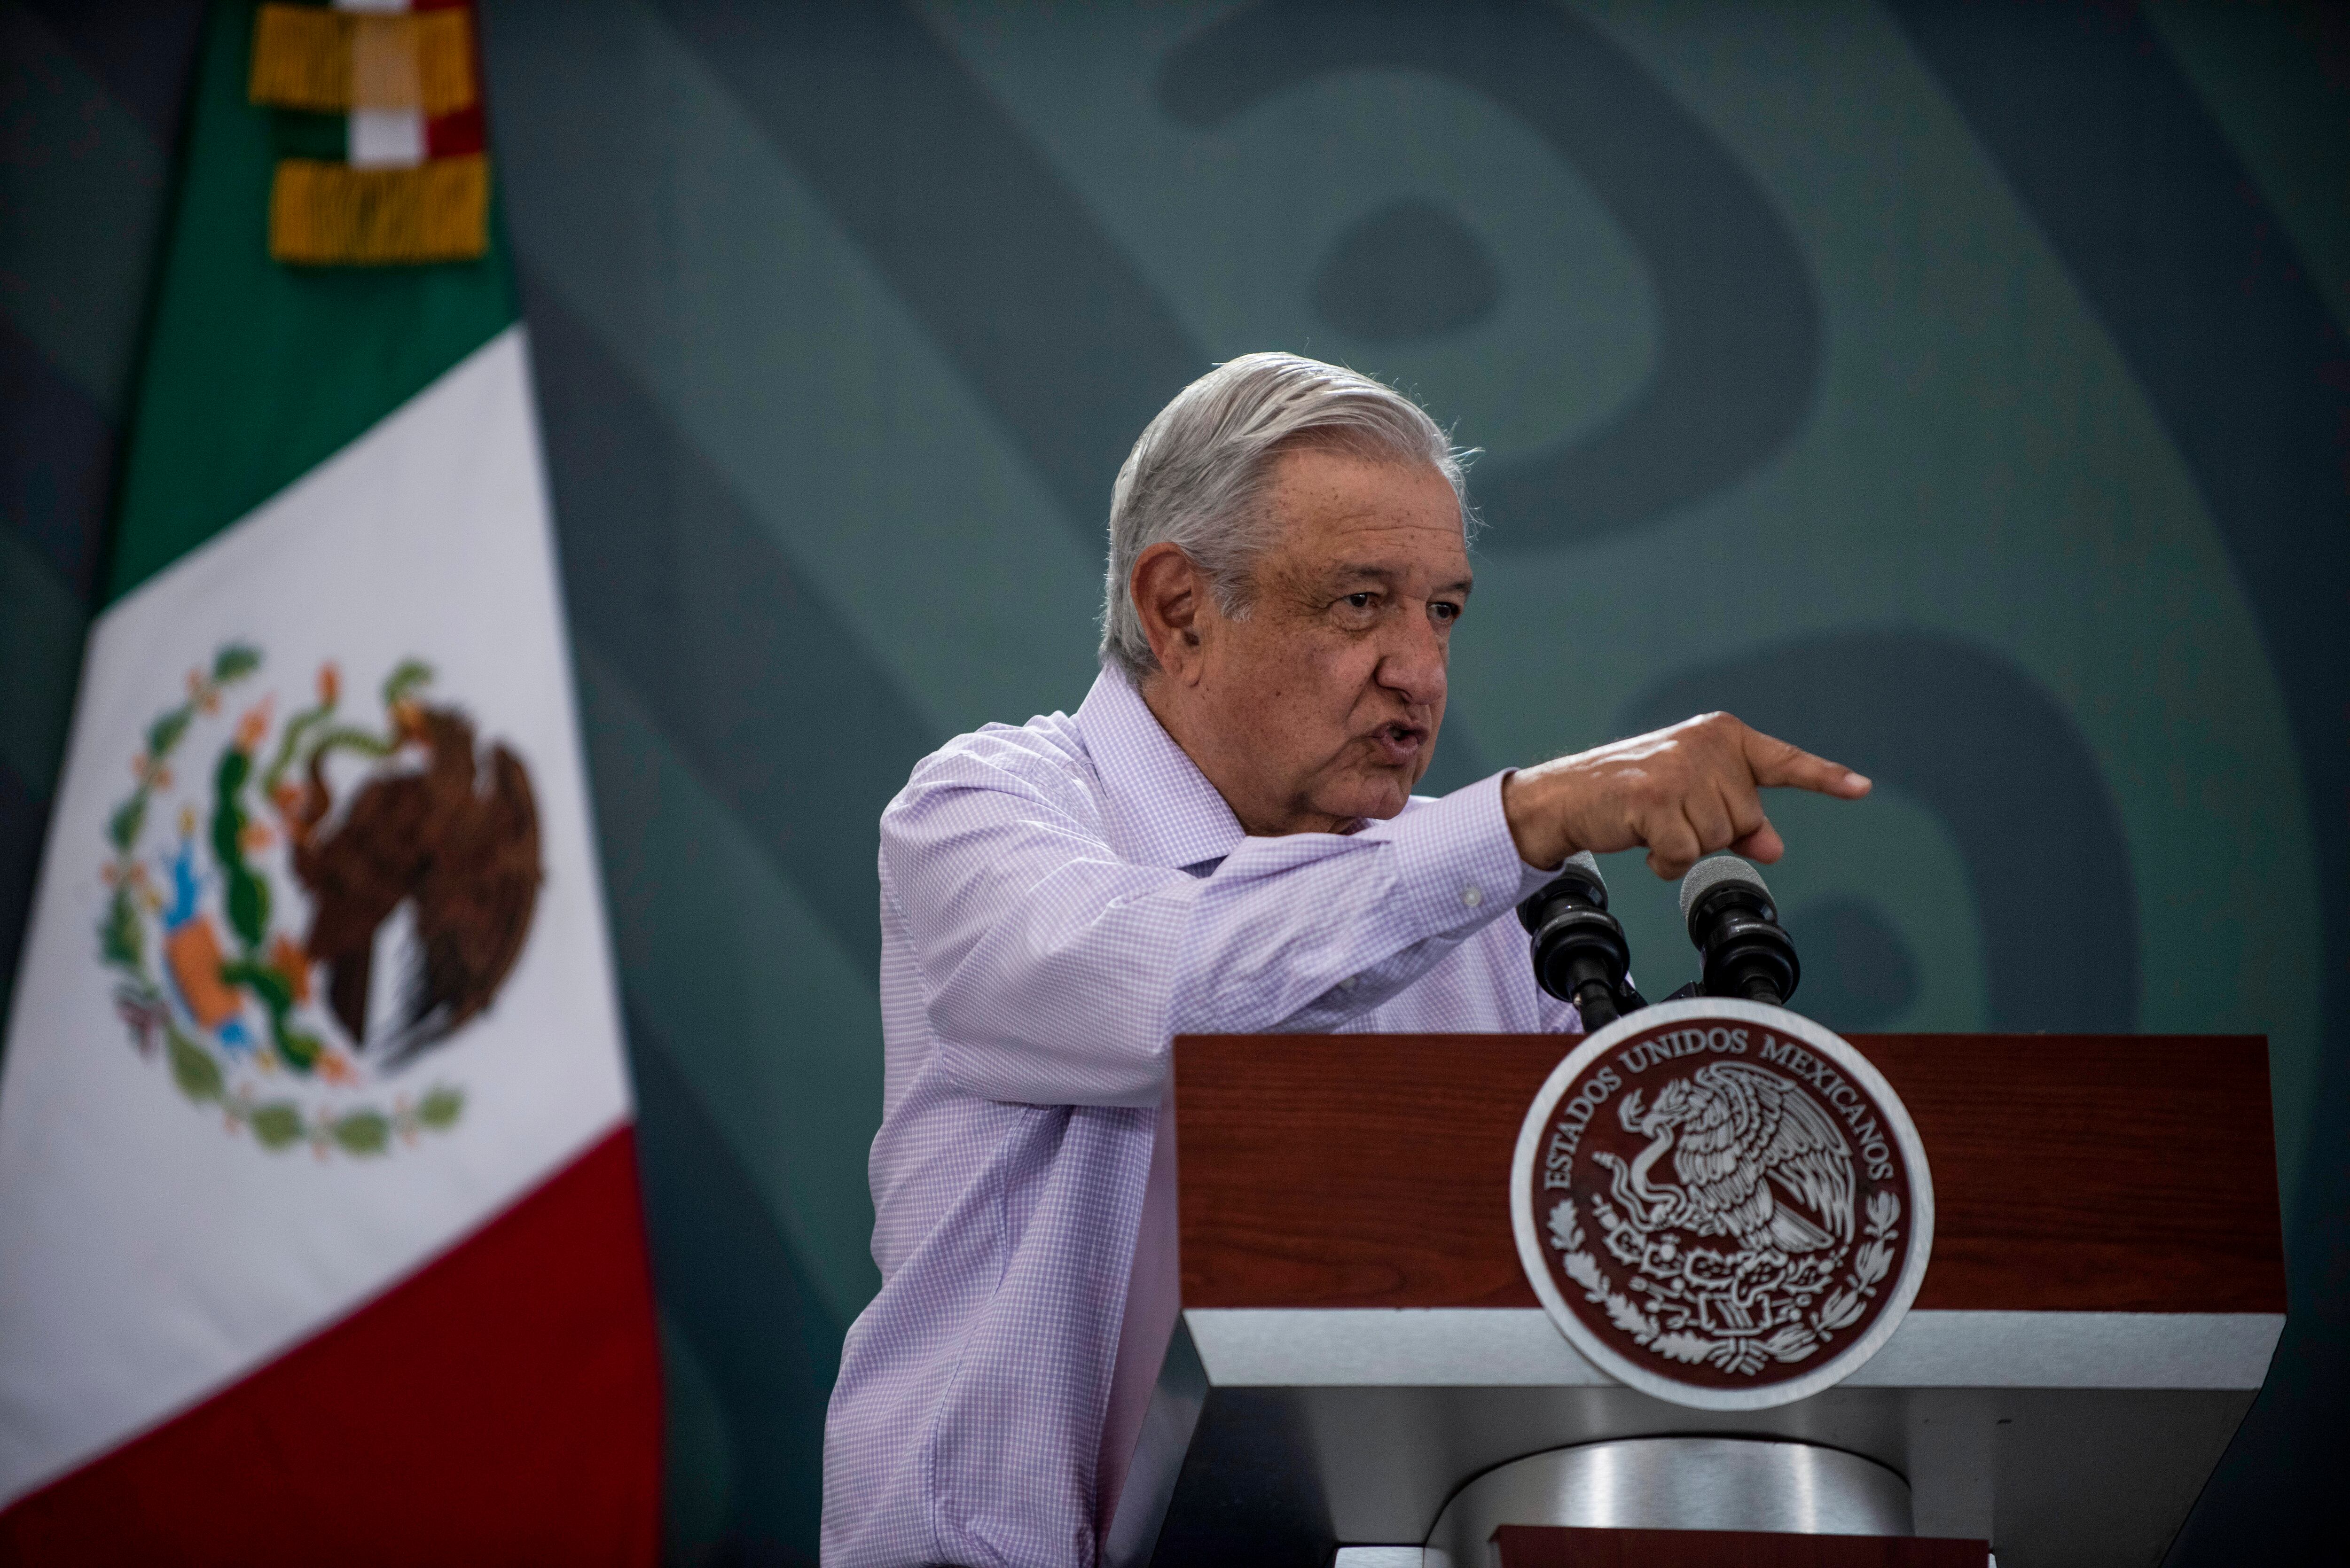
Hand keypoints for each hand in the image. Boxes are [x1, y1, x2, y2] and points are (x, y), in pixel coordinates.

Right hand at [1501, 712, 1870, 877]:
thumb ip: (1736, 819)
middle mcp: (1705, 744)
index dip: (1823, 777)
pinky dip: (1666, 861)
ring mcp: (1680, 768)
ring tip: (1655, 825)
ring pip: (1717, 837)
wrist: (1565, 797)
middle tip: (1672, 817)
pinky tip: (1645, 841)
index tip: (1860, 788)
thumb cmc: (1631, 796)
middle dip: (1711, 831)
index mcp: (1719, 735)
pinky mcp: (1655, 796)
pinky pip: (1685, 852)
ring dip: (1686, 846)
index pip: (1781, 761)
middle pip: (1745, 817)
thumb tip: (1772, 845)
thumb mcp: (1690, 802)